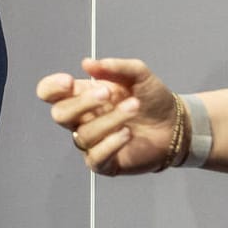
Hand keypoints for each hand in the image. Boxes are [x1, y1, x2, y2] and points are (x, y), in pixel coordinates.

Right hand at [37, 57, 177, 175]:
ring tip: (133, 107)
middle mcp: (82, 120)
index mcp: (82, 96)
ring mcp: (92, 142)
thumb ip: (114, 67)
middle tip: (107, 93)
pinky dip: (110, 144)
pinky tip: (128, 134)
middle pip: (60, 114)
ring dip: (110, 119)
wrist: (176, 124)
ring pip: (83, 134)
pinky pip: (95, 157)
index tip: (69, 81)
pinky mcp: (105, 163)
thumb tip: (87, 63)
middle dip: (82, 103)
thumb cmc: (152, 98)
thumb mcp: (138, 74)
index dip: (52, 87)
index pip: (50, 93)